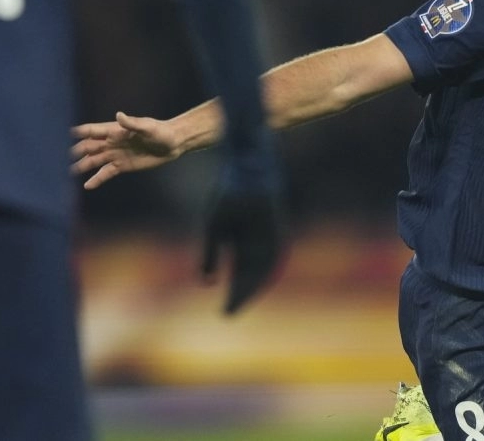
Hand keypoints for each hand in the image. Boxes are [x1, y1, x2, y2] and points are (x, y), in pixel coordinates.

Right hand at [71, 112, 181, 187]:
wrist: (172, 144)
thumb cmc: (160, 132)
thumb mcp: (147, 127)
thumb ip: (132, 123)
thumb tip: (118, 115)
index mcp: (115, 130)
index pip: (92, 131)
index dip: (80, 132)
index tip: (64, 135)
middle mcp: (111, 142)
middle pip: (88, 147)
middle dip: (76, 151)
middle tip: (60, 158)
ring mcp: (115, 155)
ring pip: (94, 161)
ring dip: (82, 166)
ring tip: (68, 173)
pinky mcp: (122, 166)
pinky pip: (106, 173)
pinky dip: (96, 179)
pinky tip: (87, 185)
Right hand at [201, 186, 286, 314]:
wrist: (246, 169)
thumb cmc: (228, 195)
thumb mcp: (215, 229)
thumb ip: (211, 255)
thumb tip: (207, 282)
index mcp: (243, 243)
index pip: (241, 274)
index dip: (234, 292)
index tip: (224, 312)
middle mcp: (258, 244)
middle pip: (251, 275)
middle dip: (240, 294)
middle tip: (229, 314)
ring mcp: (268, 237)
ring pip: (262, 269)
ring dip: (251, 288)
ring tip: (238, 304)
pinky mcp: (276, 230)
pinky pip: (272, 255)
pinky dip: (264, 270)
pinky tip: (255, 285)